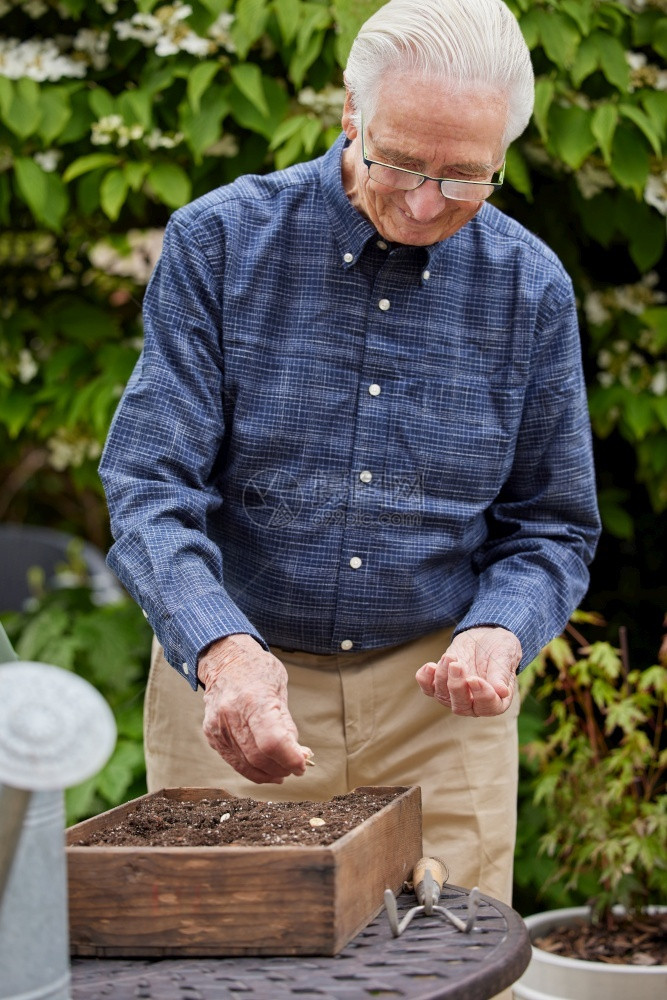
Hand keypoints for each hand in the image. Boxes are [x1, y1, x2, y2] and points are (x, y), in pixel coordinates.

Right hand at [197, 633, 310, 782]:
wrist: (224, 660)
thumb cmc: (257, 670)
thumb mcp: (279, 689)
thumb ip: (286, 723)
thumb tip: (297, 753)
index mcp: (253, 699)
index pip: (273, 742)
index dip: (290, 758)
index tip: (303, 764)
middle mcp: (231, 715)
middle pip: (259, 757)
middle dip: (282, 767)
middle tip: (296, 766)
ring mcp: (218, 726)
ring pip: (246, 764)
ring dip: (269, 773)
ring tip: (283, 770)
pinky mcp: (212, 735)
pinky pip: (234, 761)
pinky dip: (252, 769)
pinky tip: (266, 769)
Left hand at [415, 626, 519, 716]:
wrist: (483, 638)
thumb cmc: (499, 648)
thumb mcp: (505, 656)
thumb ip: (501, 674)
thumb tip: (502, 692)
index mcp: (497, 699)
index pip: (488, 707)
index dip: (481, 696)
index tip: (474, 679)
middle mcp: (475, 703)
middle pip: (461, 706)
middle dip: (456, 686)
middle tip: (457, 665)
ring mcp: (455, 695)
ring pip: (443, 696)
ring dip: (442, 677)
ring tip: (450, 656)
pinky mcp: (441, 684)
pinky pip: (428, 689)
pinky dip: (425, 679)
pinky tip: (430, 666)